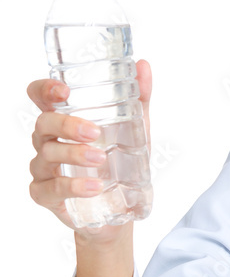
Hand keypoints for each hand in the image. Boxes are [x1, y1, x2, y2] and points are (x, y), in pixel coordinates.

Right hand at [27, 59, 151, 241]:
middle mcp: (47, 142)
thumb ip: (139, 99)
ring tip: (100, 158)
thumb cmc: (119, 164)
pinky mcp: (46, 195)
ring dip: (74, 154)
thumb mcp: (135, 131)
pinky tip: (94, 186)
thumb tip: (143, 65)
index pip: (40, 97)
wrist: (120, 210)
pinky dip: (73, 186)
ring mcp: (43, 169)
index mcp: (62, 121)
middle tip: (94, 132)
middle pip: (43, 124)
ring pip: (47, 155)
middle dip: (66, 125)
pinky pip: (50, 189)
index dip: (44, 90)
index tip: (64, 91)